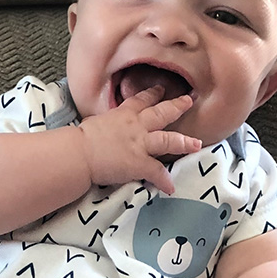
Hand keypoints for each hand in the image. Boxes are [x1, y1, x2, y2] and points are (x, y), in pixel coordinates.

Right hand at [76, 84, 200, 193]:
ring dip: (184, 142)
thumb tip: (100, 125)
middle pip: (162, 113)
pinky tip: (170, 187)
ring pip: (168, 140)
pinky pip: (156, 172)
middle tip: (189, 101)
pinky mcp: (139, 163)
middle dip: (177, 106)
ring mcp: (140, 144)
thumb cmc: (81, 139)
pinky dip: (164, 180)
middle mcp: (136, 126)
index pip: (142, 100)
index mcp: (123, 114)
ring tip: (196, 144)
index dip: (154, 94)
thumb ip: (106, 122)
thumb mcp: (95, 122)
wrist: (80, 153)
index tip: (163, 90)